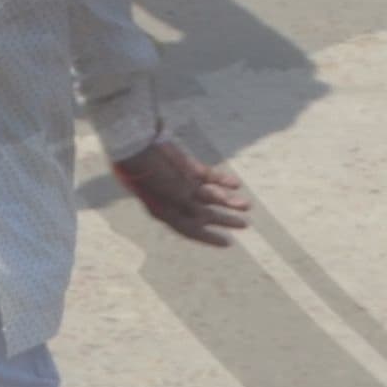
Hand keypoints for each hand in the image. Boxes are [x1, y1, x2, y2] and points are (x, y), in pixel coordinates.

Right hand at [113, 138, 251, 248]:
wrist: (139, 142)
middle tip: (245, 224)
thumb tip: (206, 216)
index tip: (228, 243)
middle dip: (224, 220)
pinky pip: (207, 177)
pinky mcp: (186, 166)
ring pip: (209, 197)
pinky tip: (236, 184)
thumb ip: (188, 204)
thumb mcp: (170, 193)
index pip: (190, 230)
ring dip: (228, 201)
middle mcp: (174, 201)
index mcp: (166, 212)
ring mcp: (181, 183)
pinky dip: (221, 181)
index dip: (209, 238)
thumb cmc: (151, 171)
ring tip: (247, 205)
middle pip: (203, 215)